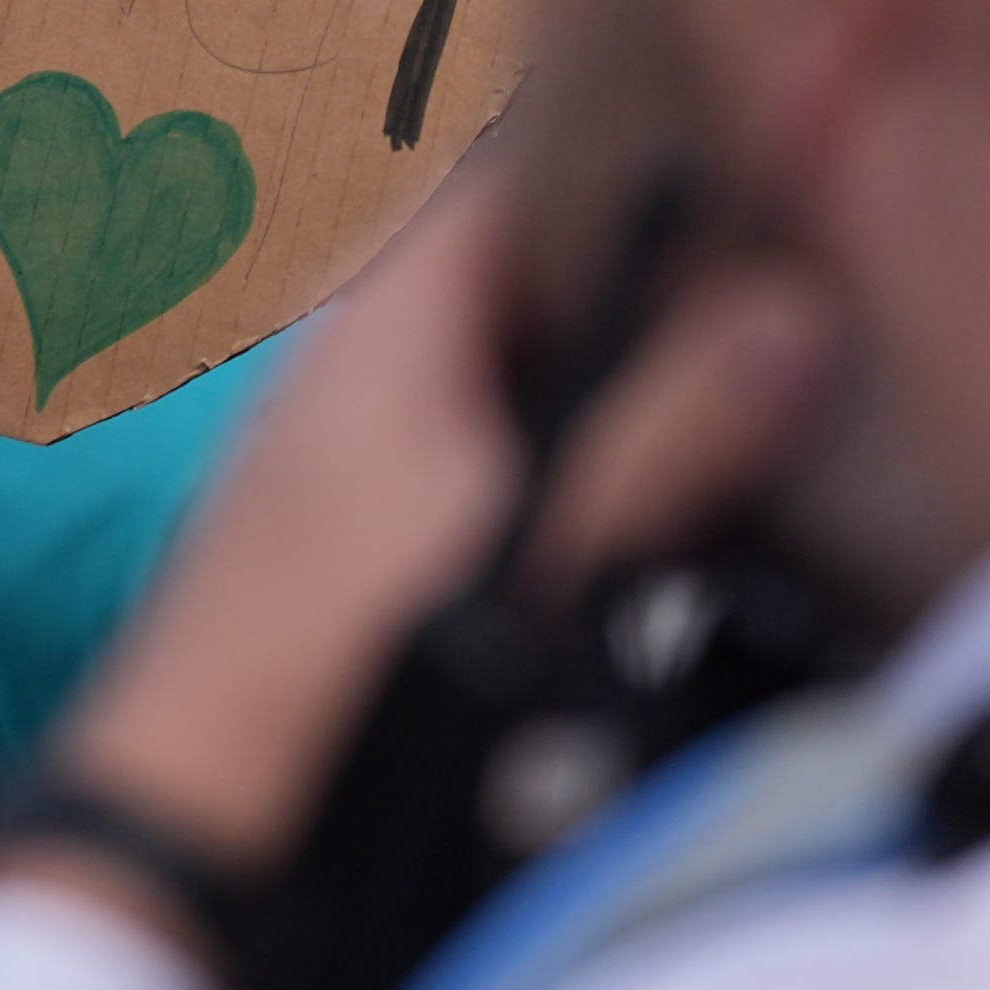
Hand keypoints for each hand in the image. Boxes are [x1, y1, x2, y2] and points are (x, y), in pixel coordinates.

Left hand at [0, 173, 838, 944]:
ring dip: (606, 405)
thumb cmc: (342, 659)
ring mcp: (349, 466)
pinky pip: (478, 478)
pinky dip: (555, 485)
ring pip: (510, 391)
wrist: (196, 822)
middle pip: (526, 291)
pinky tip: (631, 540)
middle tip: (781, 309)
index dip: (619, 167)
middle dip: (639, 300)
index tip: (743, 175)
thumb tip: (792, 313)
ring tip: (743, 418)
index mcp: (386, 326)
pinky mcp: (351, 557)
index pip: (509, 183)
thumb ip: (664, 433)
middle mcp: (357, 371)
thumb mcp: (533, 541)